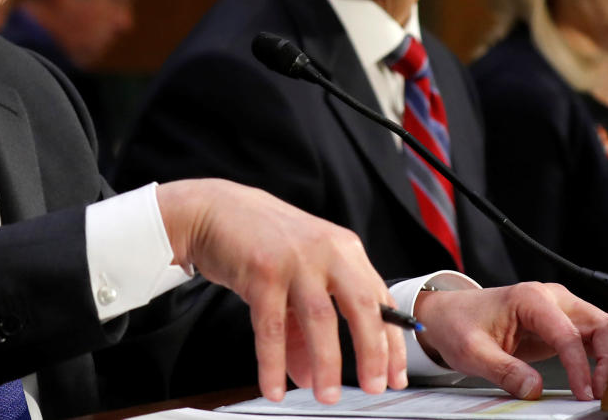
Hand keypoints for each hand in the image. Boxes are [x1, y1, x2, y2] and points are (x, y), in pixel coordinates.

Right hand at [156, 179, 406, 402]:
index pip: (379, 299)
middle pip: (361, 306)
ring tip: (326, 395)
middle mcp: (325, 250)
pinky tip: (274, 387)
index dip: (390, 341)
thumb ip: (304, 328)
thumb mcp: (294, 278)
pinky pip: (272, 326)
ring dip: (327, 363)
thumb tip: (311, 377)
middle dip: (371, 352)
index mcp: (344, 249)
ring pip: (320, 318)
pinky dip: (273, 362)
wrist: (212, 210)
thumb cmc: (259, 242)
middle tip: (374, 388)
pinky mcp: (261, 270)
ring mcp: (294, 259)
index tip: (395, 375)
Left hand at [414, 282, 607, 400]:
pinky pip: (594, 339)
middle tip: (604, 392)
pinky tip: (601, 380)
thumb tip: (535, 389)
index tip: (584, 393)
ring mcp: (559, 309)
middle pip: (602, 324)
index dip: (581, 367)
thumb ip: (504, 370)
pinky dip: (604, 358)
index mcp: (529, 298)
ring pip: (605, 330)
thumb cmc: (457, 324)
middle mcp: (551, 298)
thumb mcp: (472, 352)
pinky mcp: (561, 324)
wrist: (447, 315)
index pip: (569, 333)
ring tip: (606, 389)